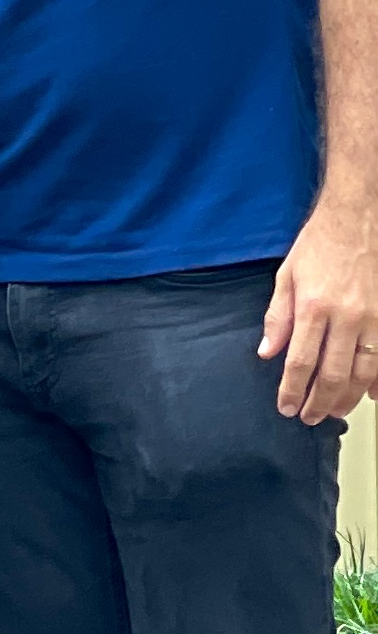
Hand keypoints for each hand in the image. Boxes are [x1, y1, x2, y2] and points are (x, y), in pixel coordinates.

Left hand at [260, 201, 377, 423]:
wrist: (358, 216)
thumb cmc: (320, 243)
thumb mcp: (287, 275)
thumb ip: (277, 317)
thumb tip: (266, 353)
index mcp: (313, 306)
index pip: (300, 361)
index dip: (293, 390)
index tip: (287, 407)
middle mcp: (347, 316)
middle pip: (334, 374)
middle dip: (320, 402)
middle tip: (310, 417)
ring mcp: (374, 317)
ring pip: (365, 372)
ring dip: (349, 398)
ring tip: (335, 411)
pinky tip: (372, 395)